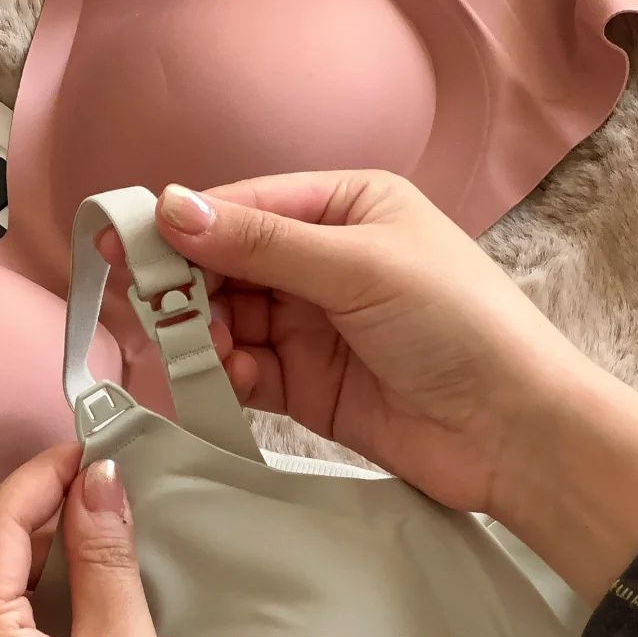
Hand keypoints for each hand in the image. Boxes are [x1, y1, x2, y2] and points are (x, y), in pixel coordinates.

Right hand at [101, 169, 637, 601]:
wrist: (512, 431)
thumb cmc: (460, 326)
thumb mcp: (361, 267)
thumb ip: (265, 244)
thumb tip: (175, 208)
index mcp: (346, 207)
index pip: (245, 205)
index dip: (185, 224)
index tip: (124, 243)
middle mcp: (324, 263)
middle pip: (227, 265)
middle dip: (186, 287)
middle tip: (145, 311)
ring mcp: (313, 328)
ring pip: (228, 322)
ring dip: (203, 337)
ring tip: (193, 354)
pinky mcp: (308, 388)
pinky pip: (245, 374)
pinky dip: (225, 378)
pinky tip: (224, 381)